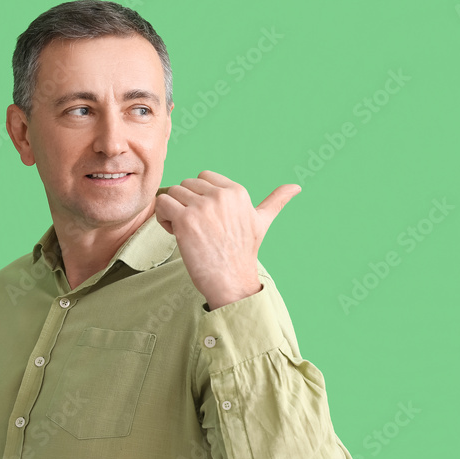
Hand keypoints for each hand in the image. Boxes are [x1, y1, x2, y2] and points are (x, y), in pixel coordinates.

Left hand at [154, 170, 299, 309]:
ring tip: (185, 231)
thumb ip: (276, 201)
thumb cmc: (244, 253)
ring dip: (173, 211)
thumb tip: (296, 187)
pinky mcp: (186, 220)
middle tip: (195, 227)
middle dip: (185, 203)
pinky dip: (163, 218)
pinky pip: (163, 203)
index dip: (200, 196)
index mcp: (237, 191)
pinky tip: (175, 234)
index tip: (206, 218)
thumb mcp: (262, 222)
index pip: (203, 177)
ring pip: (173, 192)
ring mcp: (202, 207)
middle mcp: (220, 195)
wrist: (232, 281)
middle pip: (186, 184)